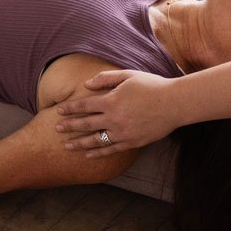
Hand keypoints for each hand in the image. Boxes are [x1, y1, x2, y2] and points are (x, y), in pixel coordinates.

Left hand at [54, 70, 180, 156]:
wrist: (174, 103)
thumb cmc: (151, 85)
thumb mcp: (127, 75)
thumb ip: (105, 79)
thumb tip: (86, 85)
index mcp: (111, 100)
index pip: (84, 105)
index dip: (70, 108)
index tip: (58, 111)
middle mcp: (114, 118)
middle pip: (86, 124)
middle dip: (69, 127)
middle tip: (56, 129)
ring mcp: (122, 133)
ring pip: (95, 140)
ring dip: (79, 143)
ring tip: (67, 146)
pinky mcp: (132, 142)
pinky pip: (111, 150)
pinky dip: (98, 153)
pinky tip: (88, 154)